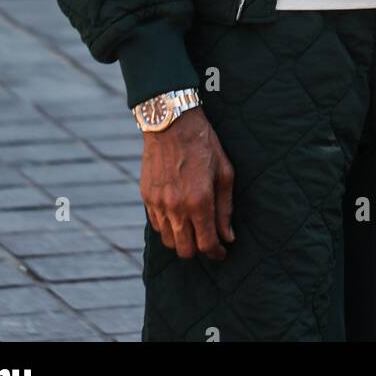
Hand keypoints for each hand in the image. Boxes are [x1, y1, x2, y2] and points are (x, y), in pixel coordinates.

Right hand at [141, 107, 235, 259]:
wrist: (171, 123)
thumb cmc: (203, 144)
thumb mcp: (224, 172)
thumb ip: (225, 208)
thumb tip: (228, 236)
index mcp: (199, 201)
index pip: (207, 244)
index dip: (217, 253)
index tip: (222, 252)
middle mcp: (176, 207)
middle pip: (185, 250)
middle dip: (199, 251)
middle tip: (208, 241)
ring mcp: (158, 203)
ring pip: (169, 241)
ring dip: (182, 241)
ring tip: (193, 229)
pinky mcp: (146, 197)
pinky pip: (157, 225)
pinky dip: (168, 228)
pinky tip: (178, 216)